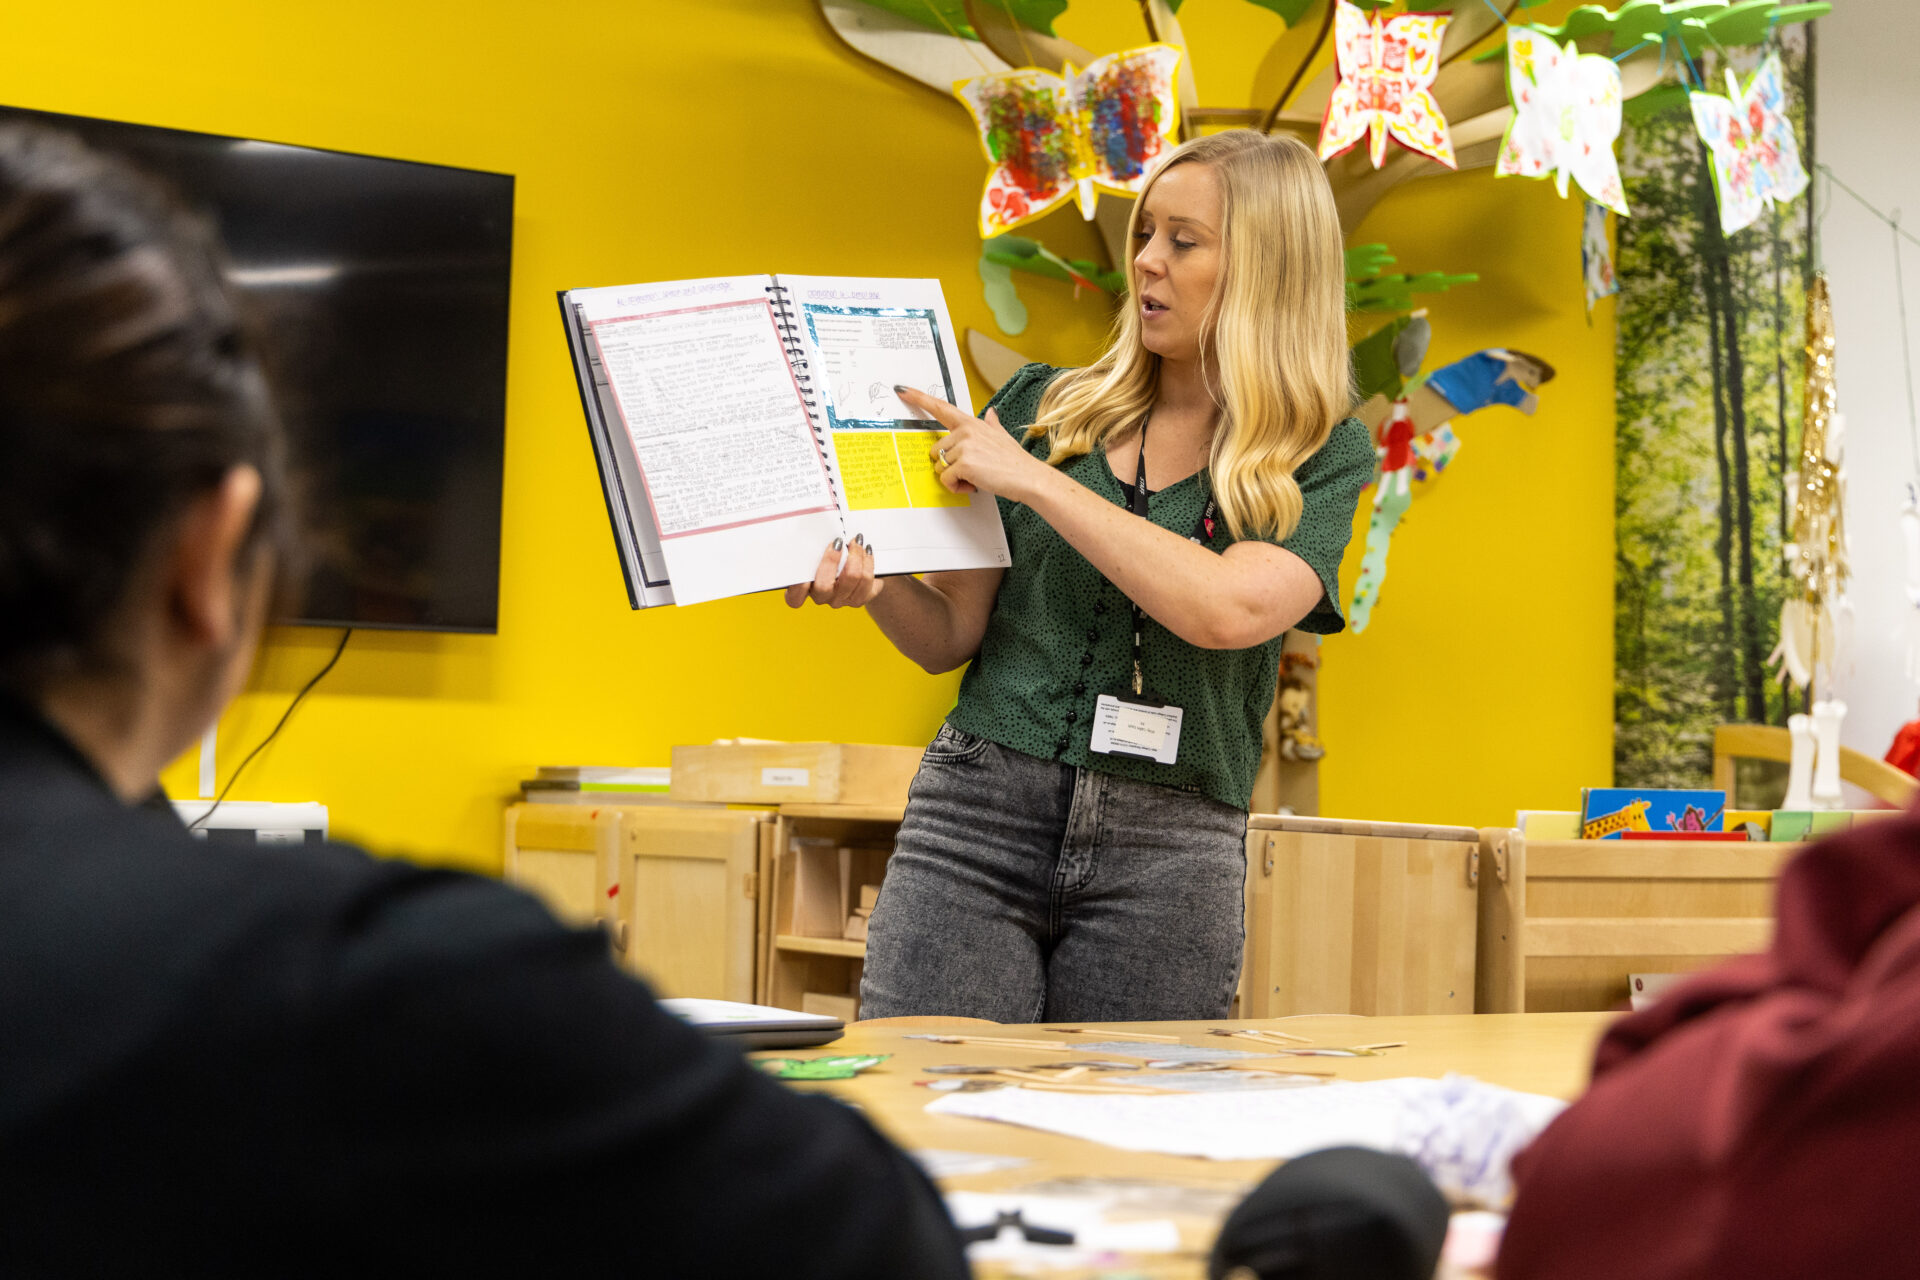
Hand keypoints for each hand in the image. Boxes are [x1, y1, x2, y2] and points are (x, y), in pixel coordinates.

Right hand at [785, 534, 882, 608]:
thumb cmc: (828, 553)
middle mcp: (822, 597)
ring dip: (856, 556)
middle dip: (831, 560)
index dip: (798, 586)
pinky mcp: (860, 598)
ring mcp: (841, 599)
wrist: (851, 564)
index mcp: (805, 589)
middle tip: (837, 542)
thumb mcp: (815, 548)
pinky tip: (866, 552)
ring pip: (851, 580)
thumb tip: (811, 521)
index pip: (795, 598)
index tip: (805, 561)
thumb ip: (809, 542)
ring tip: (857, 541)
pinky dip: (869, 563)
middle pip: (824, 586)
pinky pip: (868, 583)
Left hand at [896, 386, 1049, 503]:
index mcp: (971, 423)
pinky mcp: (963, 464)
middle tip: (971, 470)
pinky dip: (957, 487)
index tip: (902, 390)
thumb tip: (991, 413)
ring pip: (940, 467)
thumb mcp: (1002, 436)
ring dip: (954, 478)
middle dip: (949, 465)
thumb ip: (991, 424)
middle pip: (935, 450)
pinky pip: (946, 479)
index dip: (918, 398)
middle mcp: (965, 431)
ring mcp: (963, 446)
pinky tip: (973, 485)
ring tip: (975, 477)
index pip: (941, 408)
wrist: (1028, 477)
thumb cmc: (1015, 460)